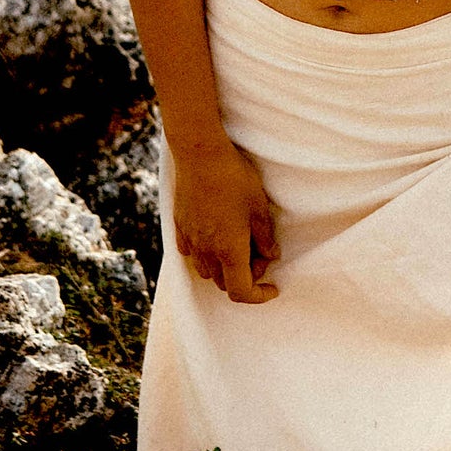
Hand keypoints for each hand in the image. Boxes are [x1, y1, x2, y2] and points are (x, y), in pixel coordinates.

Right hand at [171, 136, 280, 303]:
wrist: (200, 154)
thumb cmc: (234, 179)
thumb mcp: (260, 208)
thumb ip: (265, 238)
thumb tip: (270, 256)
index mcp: (229, 251)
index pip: (240, 292)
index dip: (258, 296)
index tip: (272, 287)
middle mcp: (206, 252)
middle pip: (223, 283)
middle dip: (245, 276)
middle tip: (259, 252)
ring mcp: (190, 240)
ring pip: (207, 271)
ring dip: (225, 266)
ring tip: (239, 241)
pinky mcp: (179, 227)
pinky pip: (192, 253)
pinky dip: (207, 254)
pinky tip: (217, 233)